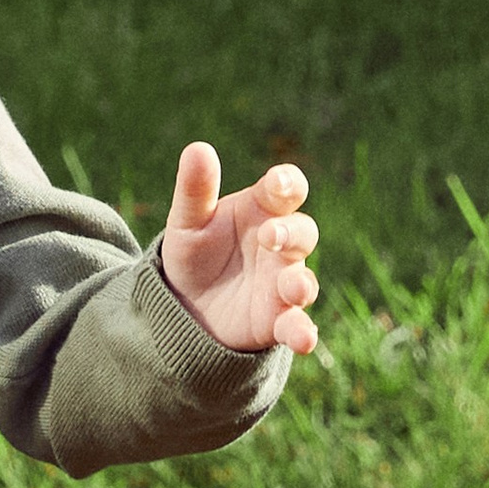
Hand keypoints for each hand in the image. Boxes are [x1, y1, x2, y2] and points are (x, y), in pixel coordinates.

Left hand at [157, 148, 319, 356]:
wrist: (183, 306)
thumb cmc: (195, 253)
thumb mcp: (187, 221)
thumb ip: (195, 189)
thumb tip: (198, 148)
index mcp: (263, 210)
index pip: (286, 189)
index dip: (288, 184)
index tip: (278, 185)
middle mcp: (280, 245)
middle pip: (302, 232)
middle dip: (291, 233)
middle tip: (270, 237)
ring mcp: (282, 283)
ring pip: (304, 281)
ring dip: (303, 284)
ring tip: (294, 289)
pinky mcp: (277, 320)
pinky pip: (296, 325)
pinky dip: (303, 331)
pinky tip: (305, 339)